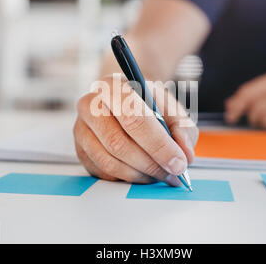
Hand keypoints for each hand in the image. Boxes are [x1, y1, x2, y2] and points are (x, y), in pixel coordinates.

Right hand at [73, 74, 198, 184]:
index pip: (134, 118)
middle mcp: (90, 105)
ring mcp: (81, 128)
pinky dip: (126, 178)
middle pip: (118, 143)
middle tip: (172, 174)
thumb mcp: (172, 110)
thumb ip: (183, 130)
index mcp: (113, 86)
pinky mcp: (80, 150)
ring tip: (160, 174)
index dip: (158, 145)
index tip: (179, 163)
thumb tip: (185, 155)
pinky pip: (103, 172)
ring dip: (139, 174)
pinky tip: (142, 173)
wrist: (127, 101)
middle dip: (150, 164)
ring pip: (110, 162)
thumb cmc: (150, 105)